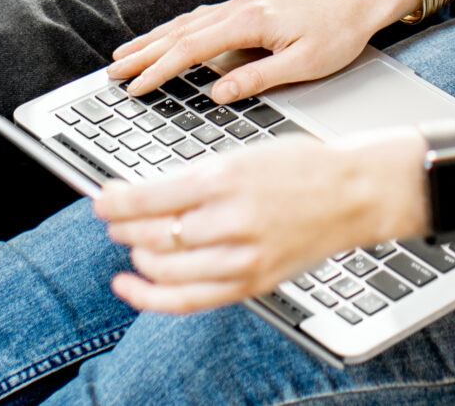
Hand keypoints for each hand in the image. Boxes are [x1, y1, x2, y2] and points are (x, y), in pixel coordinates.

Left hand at [95, 133, 425, 314]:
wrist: (353, 194)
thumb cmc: (300, 167)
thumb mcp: (242, 154)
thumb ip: (193, 177)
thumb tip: (141, 195)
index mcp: (224, 178)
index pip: (148, 198)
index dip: (114, 202)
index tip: (100, 200)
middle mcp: (230, 220)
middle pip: (151, 235)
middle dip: (122, 228)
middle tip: (113, 219)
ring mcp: (241, 257)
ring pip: (163, 268)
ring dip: (136, 256)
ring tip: (131, 244)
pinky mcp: (251, 282)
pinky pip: (188, 300)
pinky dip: (151, 297)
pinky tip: (131, 285)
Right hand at [109, 0, 414, 106]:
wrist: (360, 1)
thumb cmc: (338, 34)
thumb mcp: (303, 64)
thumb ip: (257, 78)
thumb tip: (217, 93)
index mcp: (250, 21)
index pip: (192, 48)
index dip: (160, 69)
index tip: (136, 86)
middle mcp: (240, 7)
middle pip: (180, 32)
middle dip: (143, 52)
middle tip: (112, 71)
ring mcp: (242, 3)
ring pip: (186, 22)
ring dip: (154, 39)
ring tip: (126, 55)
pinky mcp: (248, 5)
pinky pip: (201, 17)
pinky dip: (176, 29)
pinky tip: (166, 36)